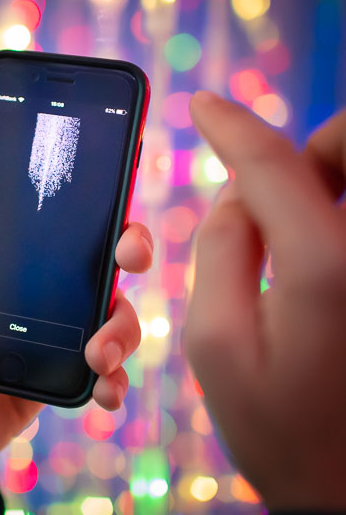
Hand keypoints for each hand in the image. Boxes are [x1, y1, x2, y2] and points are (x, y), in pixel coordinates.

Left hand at [0, 162, 152, 507]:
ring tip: (97, 355)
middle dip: (128, 247)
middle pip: (95, 256)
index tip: (106, 184)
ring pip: (111, 312)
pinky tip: (105, 390)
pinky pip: (104, 370)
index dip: (80, 196)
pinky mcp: (58, 375)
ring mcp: (48, 332)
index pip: (43, 214)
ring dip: (122, 326)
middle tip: (129, 257)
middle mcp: (28, 287)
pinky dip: (115, 378)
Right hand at [186, 92, 345, 509]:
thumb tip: (237, 190)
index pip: (274, 163)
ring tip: (287, 216)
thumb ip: (220, 246)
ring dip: (328, 172)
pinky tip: (315, 241)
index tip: (201, 105)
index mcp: (324, 266)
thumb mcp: (215, 341)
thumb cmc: (280, 427)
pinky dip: (339, 204)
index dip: (230, 127)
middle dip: (308, 143)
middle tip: (264, 179)